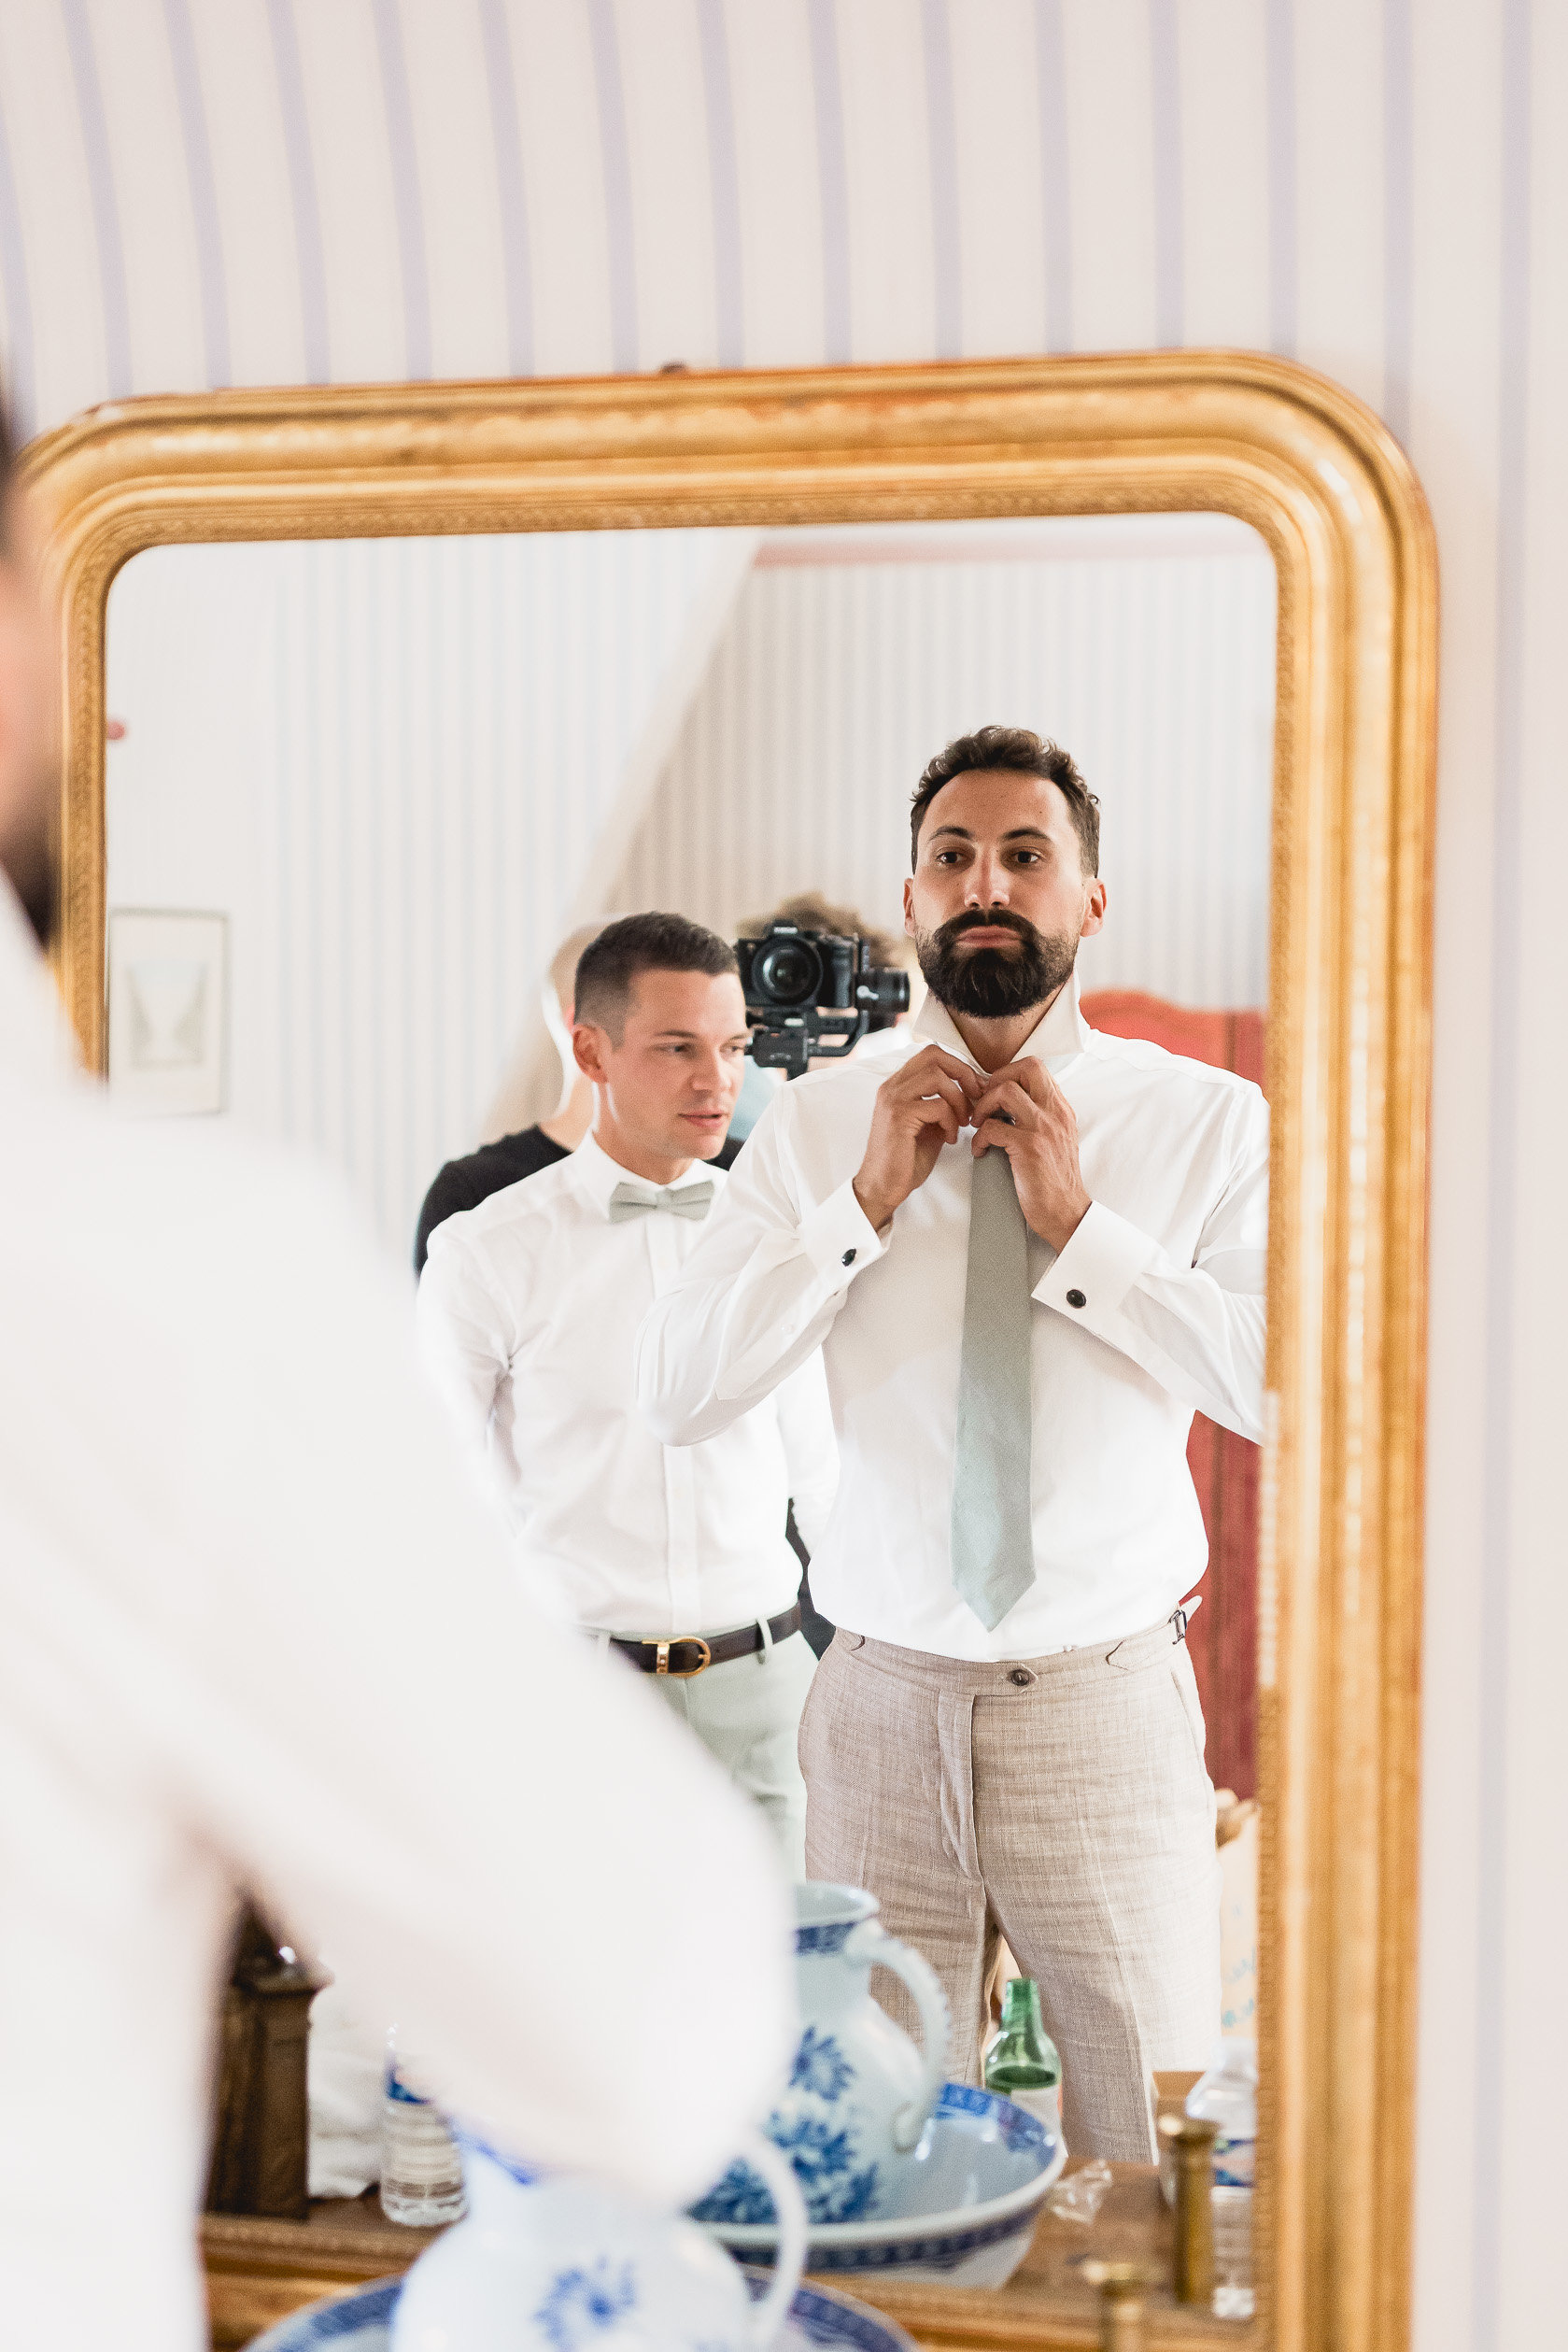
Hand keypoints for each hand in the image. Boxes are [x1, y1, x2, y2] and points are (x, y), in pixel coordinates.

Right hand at [853, 1045, 980, 1230]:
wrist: (882, 1187)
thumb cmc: (905, 1159)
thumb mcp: (929, 1125)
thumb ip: (943, 1104)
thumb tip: (973, 1092)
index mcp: (897, 1085)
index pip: (930, 1053)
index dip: (958, 1066)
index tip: (974, 1088)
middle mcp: (891, 1086)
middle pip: (934, 1055)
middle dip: (963, 1074)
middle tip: (976, 1097)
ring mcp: (893, 1099)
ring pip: (938, 1077)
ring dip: (959, 1100)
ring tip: (962, 1122)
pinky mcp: (898, 1117)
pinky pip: (938, 1106)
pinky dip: (951, 1122)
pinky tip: (949, 1138)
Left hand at [970, 1061, 1090, 1253]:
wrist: (1066, 1212)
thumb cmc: (1055, 1179)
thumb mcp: (1057, 1138)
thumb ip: (1041, 1116)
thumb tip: (1010, 1102)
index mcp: (1062, 1108)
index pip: (1036, 1067)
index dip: (1009, 1074)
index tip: (994, 1094)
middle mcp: (1056, 1112)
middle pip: (1026, 1067)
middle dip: (996, 1079)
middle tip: (984, 1102)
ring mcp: (1044, 1128)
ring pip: (1005, 1092)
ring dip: (983, 1106)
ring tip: (977, 1124)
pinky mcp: (1030, 1148)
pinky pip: (992, 1128)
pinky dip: (978, 1138)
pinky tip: (980, 1150)